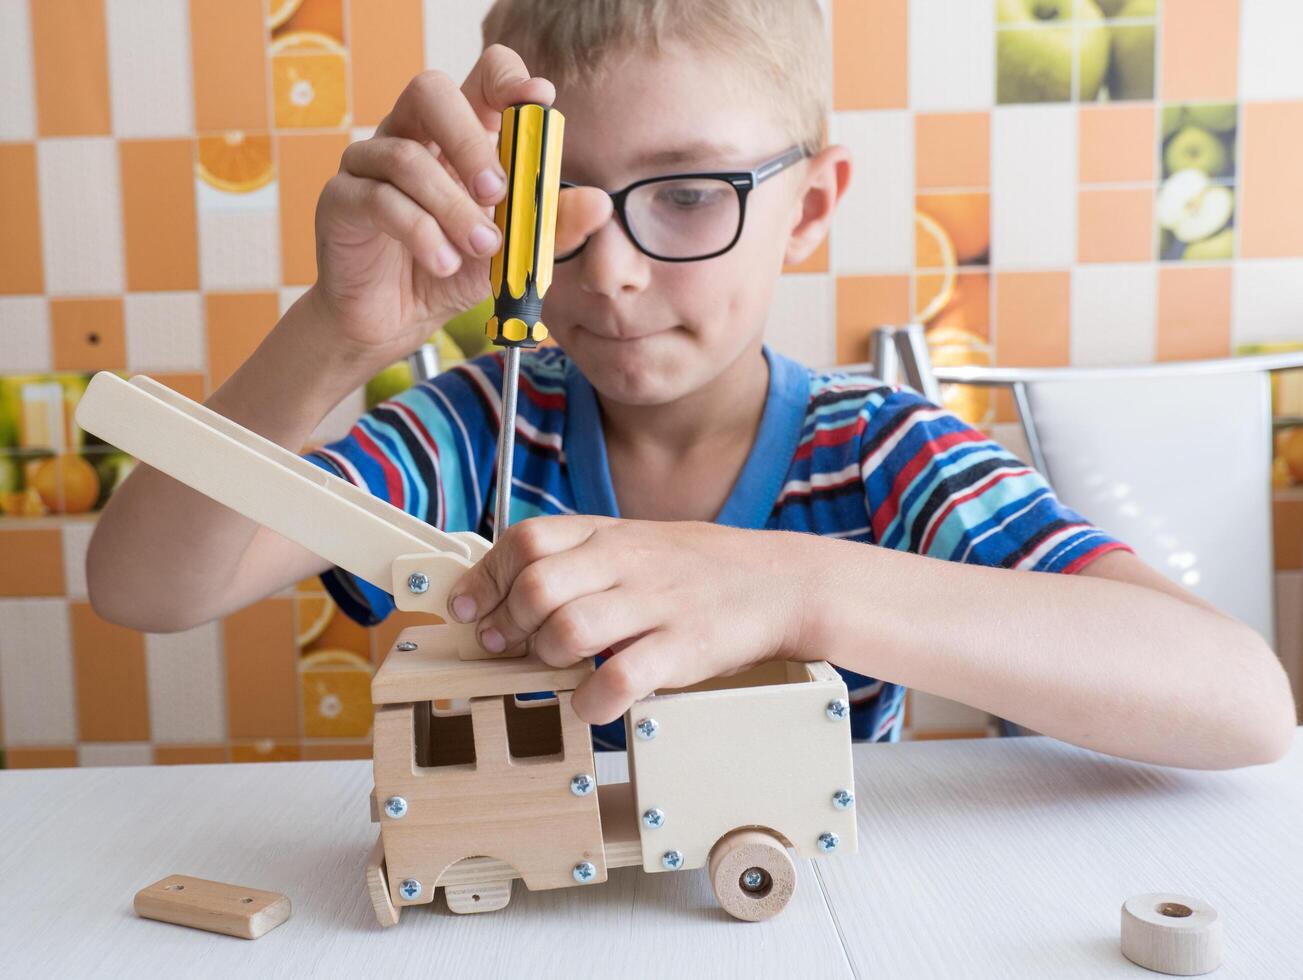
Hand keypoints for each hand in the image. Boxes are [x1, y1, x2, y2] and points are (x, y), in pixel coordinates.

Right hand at [307, 44, 610, 366]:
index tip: (539, 102)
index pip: (480, 79)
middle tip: (497, 189)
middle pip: (430, 91)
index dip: (508, 82)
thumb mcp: (510, 253)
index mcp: (456, 137)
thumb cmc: (449, 273)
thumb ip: (550, 226)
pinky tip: (443, 264)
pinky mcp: (342, 200)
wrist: (392, 323)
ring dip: (451, 207)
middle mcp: (410, 136)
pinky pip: (379, 200)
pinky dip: (419, 234)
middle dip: (468, 137)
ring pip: (406, 156)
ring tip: (481, 249)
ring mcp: (369, 164)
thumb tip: (598, 203)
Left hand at [446, 516, 819, 723]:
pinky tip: (593, 702)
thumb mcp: (634, 543)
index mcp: (608, 534)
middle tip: (506, 646)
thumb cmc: (699, 569)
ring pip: (568, 630)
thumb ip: (576, 559)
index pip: (525, 541)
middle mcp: (626, 563)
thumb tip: (503, 591)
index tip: (467, 609)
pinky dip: (591, 702)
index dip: (484, 578)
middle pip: (536, 586)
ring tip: (559, 667)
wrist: (781, 582)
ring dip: (547, 659)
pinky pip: (618, 680)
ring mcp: (654, 605)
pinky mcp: (682, 648)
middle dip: (507, 625)